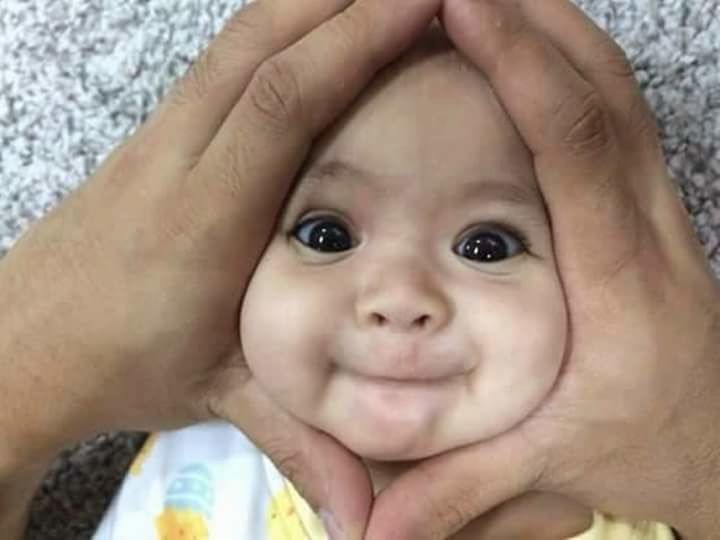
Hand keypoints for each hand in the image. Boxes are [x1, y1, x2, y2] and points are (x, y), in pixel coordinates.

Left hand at [0, 0, 442, 535]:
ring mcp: (163, 133)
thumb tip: (369, 522)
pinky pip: (225, 57)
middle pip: (259, 42)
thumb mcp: (222, 397)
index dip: (353, 42)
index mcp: (206, 219)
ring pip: (238, 37)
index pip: (280, 102)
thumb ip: (303, 445)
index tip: (422, 3)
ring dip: (311, 0)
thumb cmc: (124, 365)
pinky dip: (280, 23)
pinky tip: (317, 21)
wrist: (20, 343)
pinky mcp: (159, 131)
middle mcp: (182, 156)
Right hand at [365, 1, 719, 538]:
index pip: (570, 145)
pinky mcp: (655, 213)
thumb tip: (370, 536)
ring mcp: (660, 214)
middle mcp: (647, 229)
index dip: (519, 68)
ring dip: (561, 32)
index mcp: (614, 282)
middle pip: (604, 91)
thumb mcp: (546, 471)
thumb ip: (456, 492)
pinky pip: (620, 116)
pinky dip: (577, 68)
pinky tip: (537, 51)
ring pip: (619, 93)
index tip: (466, 4)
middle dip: (537, 19)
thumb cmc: (646, 453)